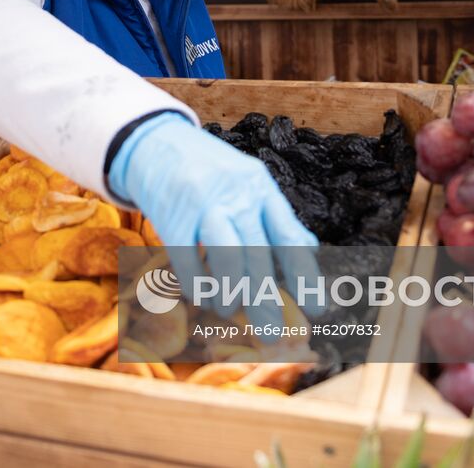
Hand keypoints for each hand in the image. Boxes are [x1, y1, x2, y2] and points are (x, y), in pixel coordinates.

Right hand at [108, 113, 320, 330]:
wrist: (155, 141)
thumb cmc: (207, 170)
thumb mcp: (247, 182)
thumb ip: (275, 215)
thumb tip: (308, 249)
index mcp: (261, 189)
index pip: (290, 237)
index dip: (305, 276)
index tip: (318, 309)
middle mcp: (238, 194)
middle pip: (259, 254)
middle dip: (266, 300)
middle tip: (272, 333)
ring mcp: (204, 203)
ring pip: (228, 255)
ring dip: (230, 292)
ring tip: (228, 310)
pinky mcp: (172, 213)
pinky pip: (187, 258)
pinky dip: (196, 284)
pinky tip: (200, 295)